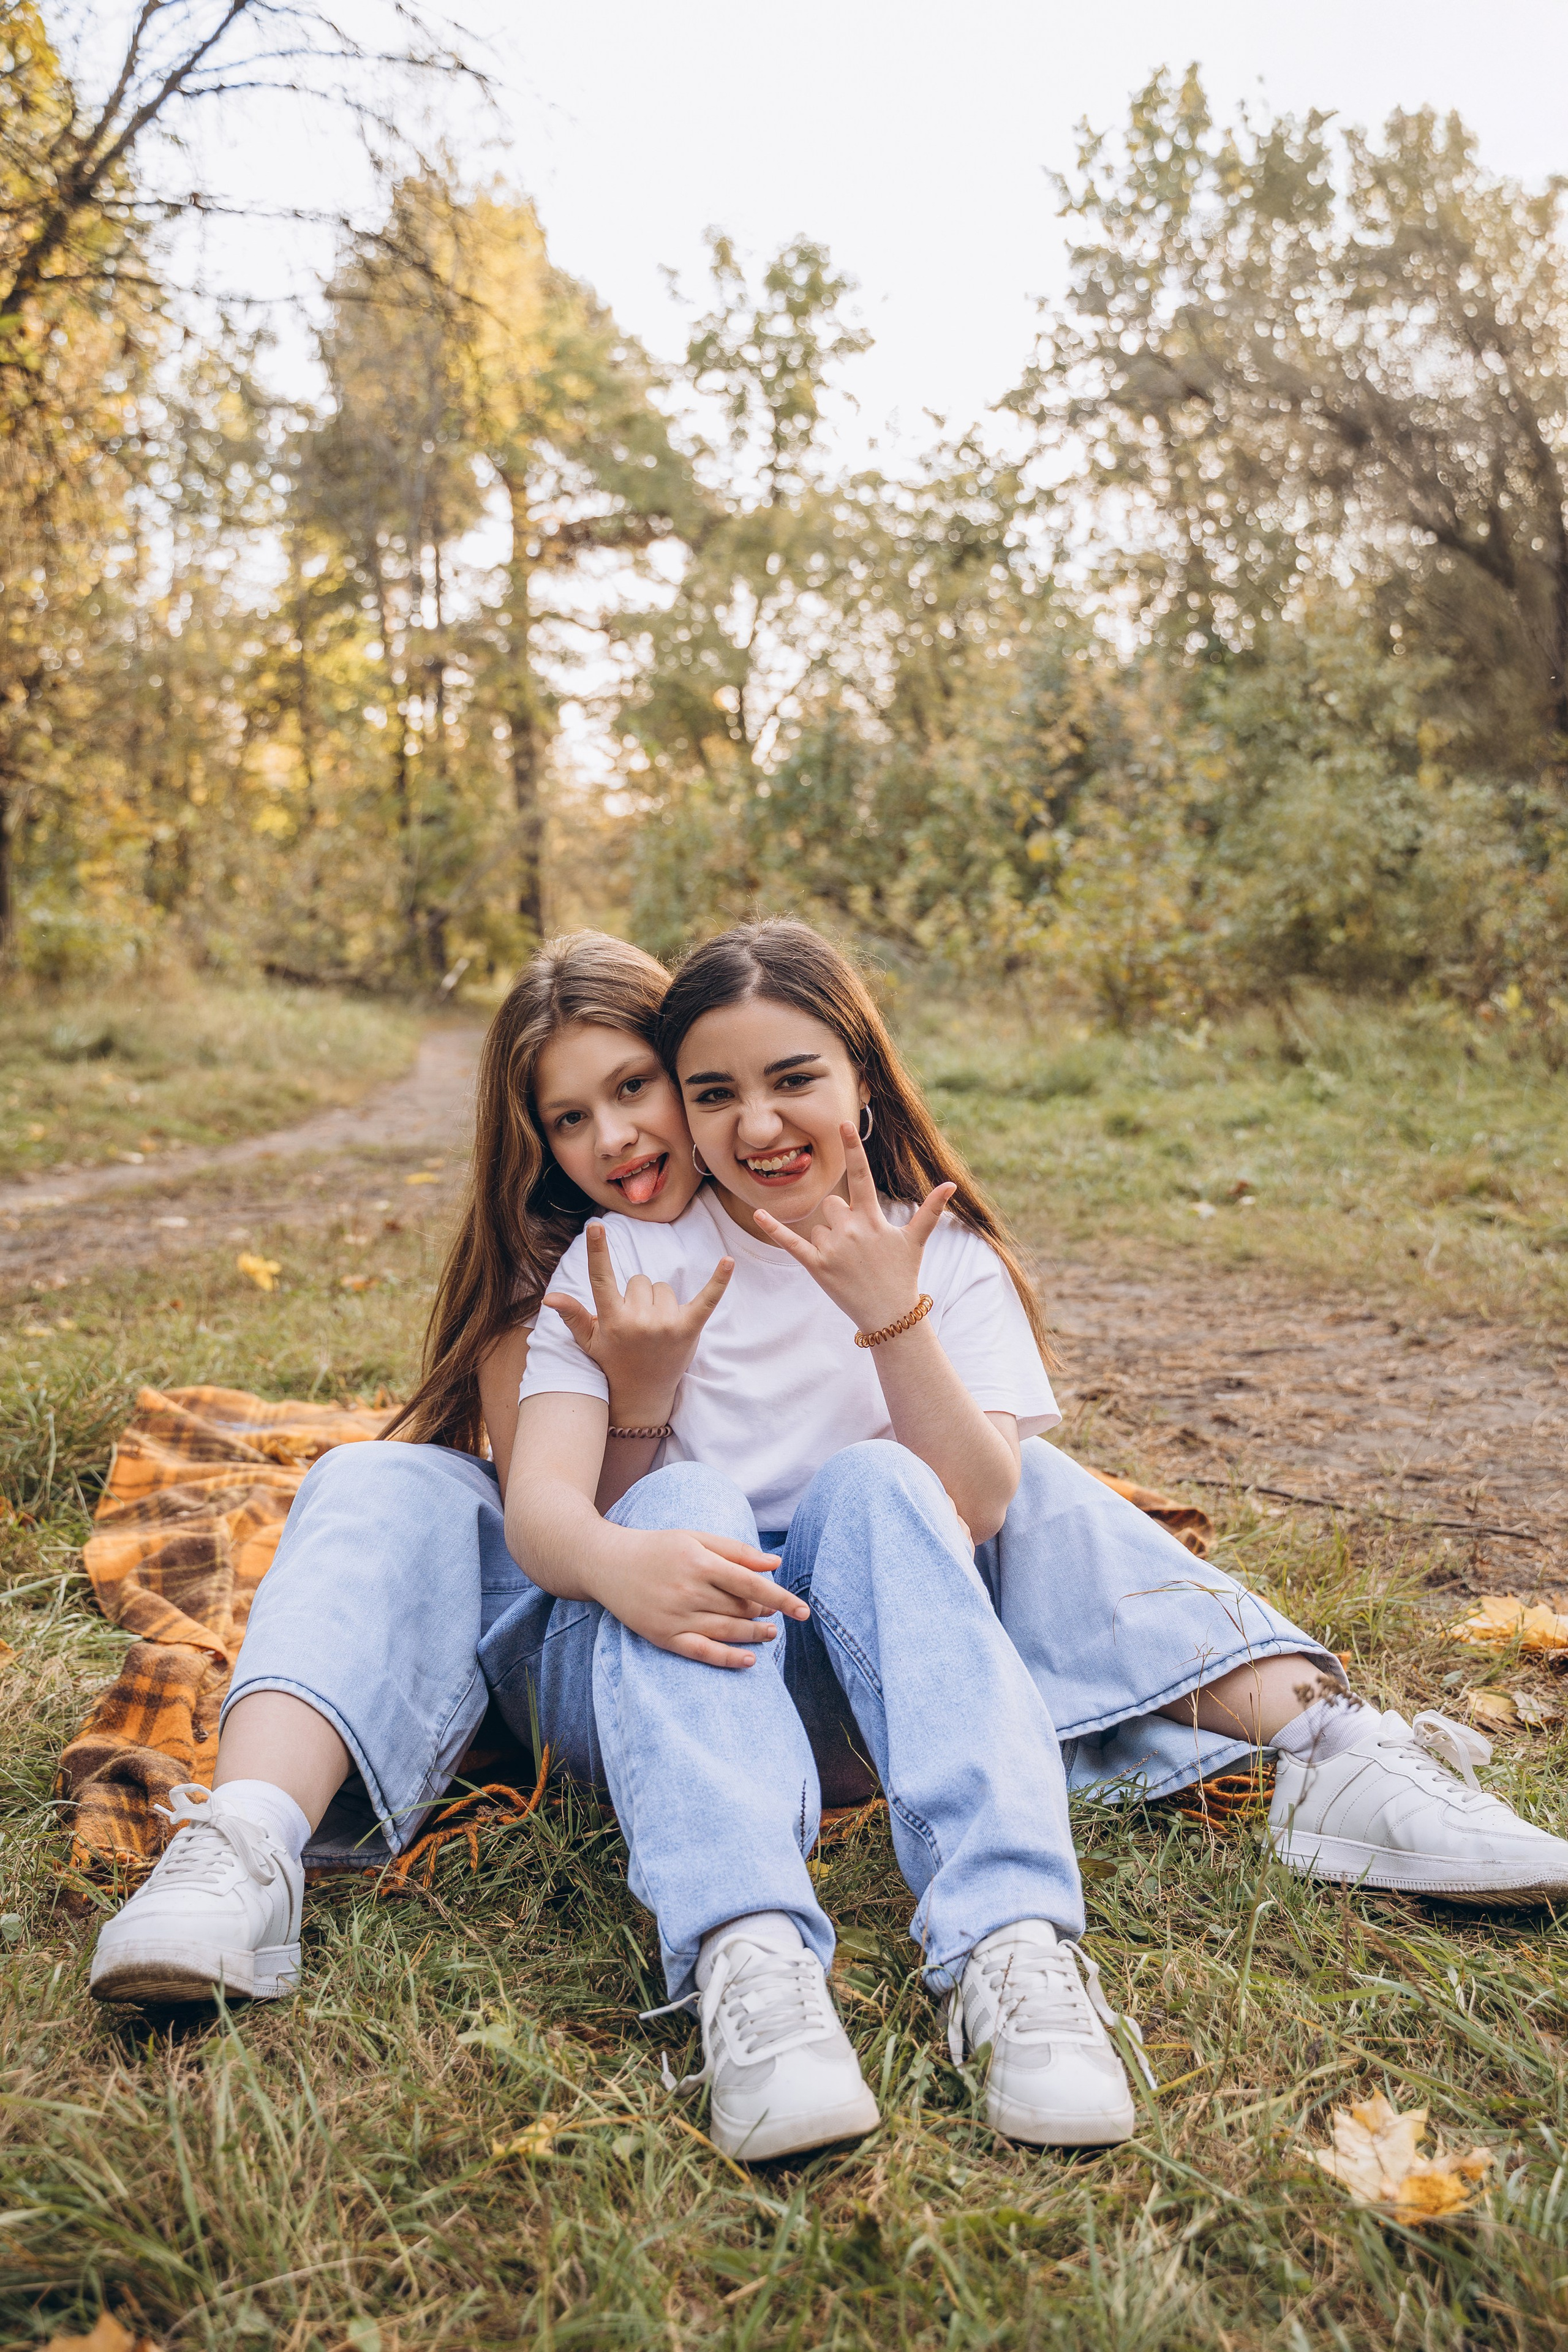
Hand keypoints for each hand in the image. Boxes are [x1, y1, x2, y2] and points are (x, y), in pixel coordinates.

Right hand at [544, 1223, 733, 1424]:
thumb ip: (573, 1315)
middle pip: (640, 1281)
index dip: (598, 1251)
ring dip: (658, 1302)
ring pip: (662, 1288)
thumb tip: (549, 1297)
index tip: (595, 1225)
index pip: (602, 1279)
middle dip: (636, 1296)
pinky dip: (719, 1281)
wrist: (643, 1395)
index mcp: (612, 1321)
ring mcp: (665, 1325)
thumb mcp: (589, 1341)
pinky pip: (707, 1299)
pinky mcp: (689, 1329)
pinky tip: (728, 1262)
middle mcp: (638, 1321)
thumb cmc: (613, 1362)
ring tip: (654, 1329)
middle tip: (636, 1324)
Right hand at [589, 1527, 809, 1668]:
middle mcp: (689, 1591)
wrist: (606, 1563)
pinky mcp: (663, 1636)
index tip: (802, 1610)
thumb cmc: (657, 1547)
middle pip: (740, 1609)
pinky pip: (702, 1652)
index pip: (751, 1584)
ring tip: (771, 1634)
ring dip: (754, 1635)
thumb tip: (775, 1562)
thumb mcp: (695, 1537)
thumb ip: (736, 1550)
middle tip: (774, 1613)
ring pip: (727, 1631)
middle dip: (764, 1613)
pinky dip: (727, 1659)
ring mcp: (676, 1616)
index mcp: (699, 1562)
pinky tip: (749, 1661)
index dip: (780, 1598)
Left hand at [753, 1123, 954, 1334]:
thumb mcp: (915, 1240)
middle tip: (858, 1246)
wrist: (890, 1316)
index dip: (853, 1148)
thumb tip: (951, 1184)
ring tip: (848, 1263)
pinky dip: (774, 1228)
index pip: (862, 1175)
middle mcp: (851, 1229)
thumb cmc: (902, 1275)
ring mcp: (832, 1248)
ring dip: (829, 1239)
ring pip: (818, 1226)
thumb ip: (930, 1209)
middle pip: (833, 1204)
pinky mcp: (816, 1266)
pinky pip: (790, 1242)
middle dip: (841, 1219)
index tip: (843, 1123)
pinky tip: (757, 1214)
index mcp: (872, 1219)